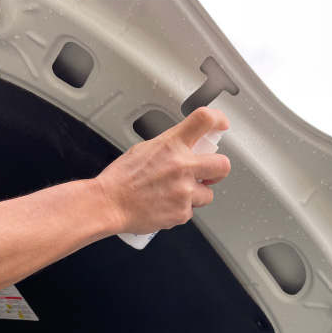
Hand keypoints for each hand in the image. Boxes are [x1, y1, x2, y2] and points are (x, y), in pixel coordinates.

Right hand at [95, 107, 229, 234]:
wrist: (109, 204)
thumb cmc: (121, 179)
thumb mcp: (144, 149)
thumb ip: (169, 147)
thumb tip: (182, 148)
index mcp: (172, 145)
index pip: (204, 120)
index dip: (218, 120)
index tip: (221, 125)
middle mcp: (182, 166)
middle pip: (223, 165)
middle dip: (218, 171)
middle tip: (210, 174)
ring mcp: (184, 191)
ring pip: (207, 194)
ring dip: (195, 195)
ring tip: (173, 195)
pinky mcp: (181, 212)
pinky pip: (190, 211)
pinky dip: (180, 210)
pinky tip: (164, 206)